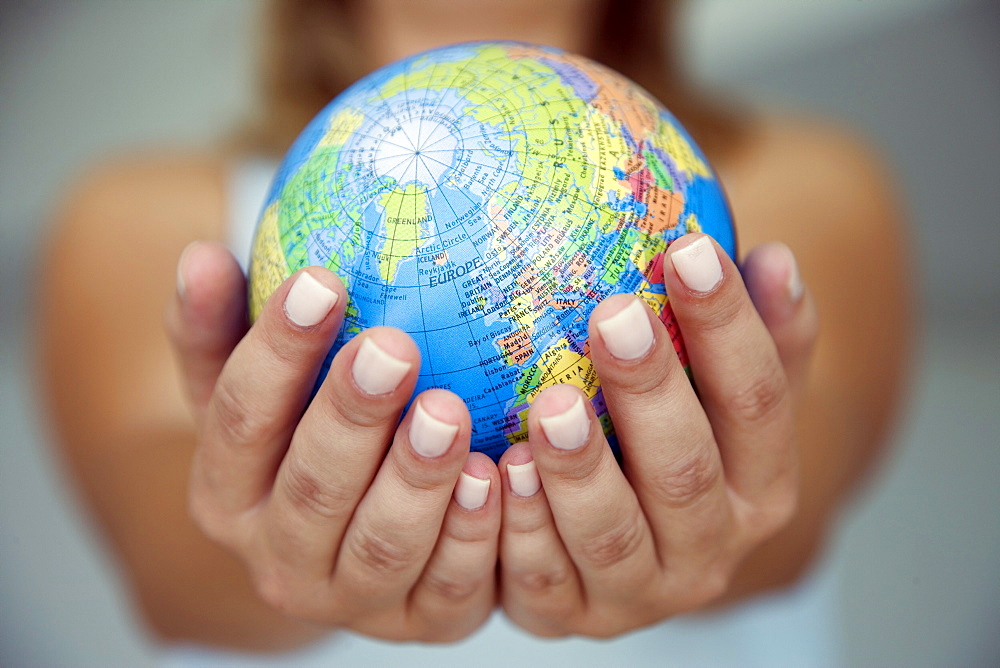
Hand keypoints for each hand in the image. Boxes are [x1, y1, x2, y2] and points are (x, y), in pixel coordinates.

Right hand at [166, 242, 500, 641]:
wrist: (338, 547)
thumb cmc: (298, 437)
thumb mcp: (249, 386)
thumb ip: (219, 328)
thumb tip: (199, 254)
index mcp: (226, 492)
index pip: (239, 418)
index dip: (276, 352)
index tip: (321, 280)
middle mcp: (278, 557)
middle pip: (312, 489)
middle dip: (350, 418)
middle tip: (393, 348)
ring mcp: (350, 600)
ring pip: (381, 547)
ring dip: (415, 482)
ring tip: (448, 413)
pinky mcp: (420, 622)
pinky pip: (449, 587)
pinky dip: (474, 537)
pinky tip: (498, 476)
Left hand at [497, 234, 817, 636]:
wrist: (653, 550)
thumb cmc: (689, 441)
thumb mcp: (734, 392)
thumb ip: (764, 335)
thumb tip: (776, 258)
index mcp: (764, 484)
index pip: (760, 402)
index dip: (729, 328)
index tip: (689, 251)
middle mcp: (712, 547)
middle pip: (685, 472)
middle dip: (652, 393)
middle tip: (614, 316)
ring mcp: (641, 592)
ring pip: (612, 536)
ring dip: (581, 472)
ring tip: (550, 405)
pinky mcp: (572, 614)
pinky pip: (542, 580)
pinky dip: (520, 531)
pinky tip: (496, 473)